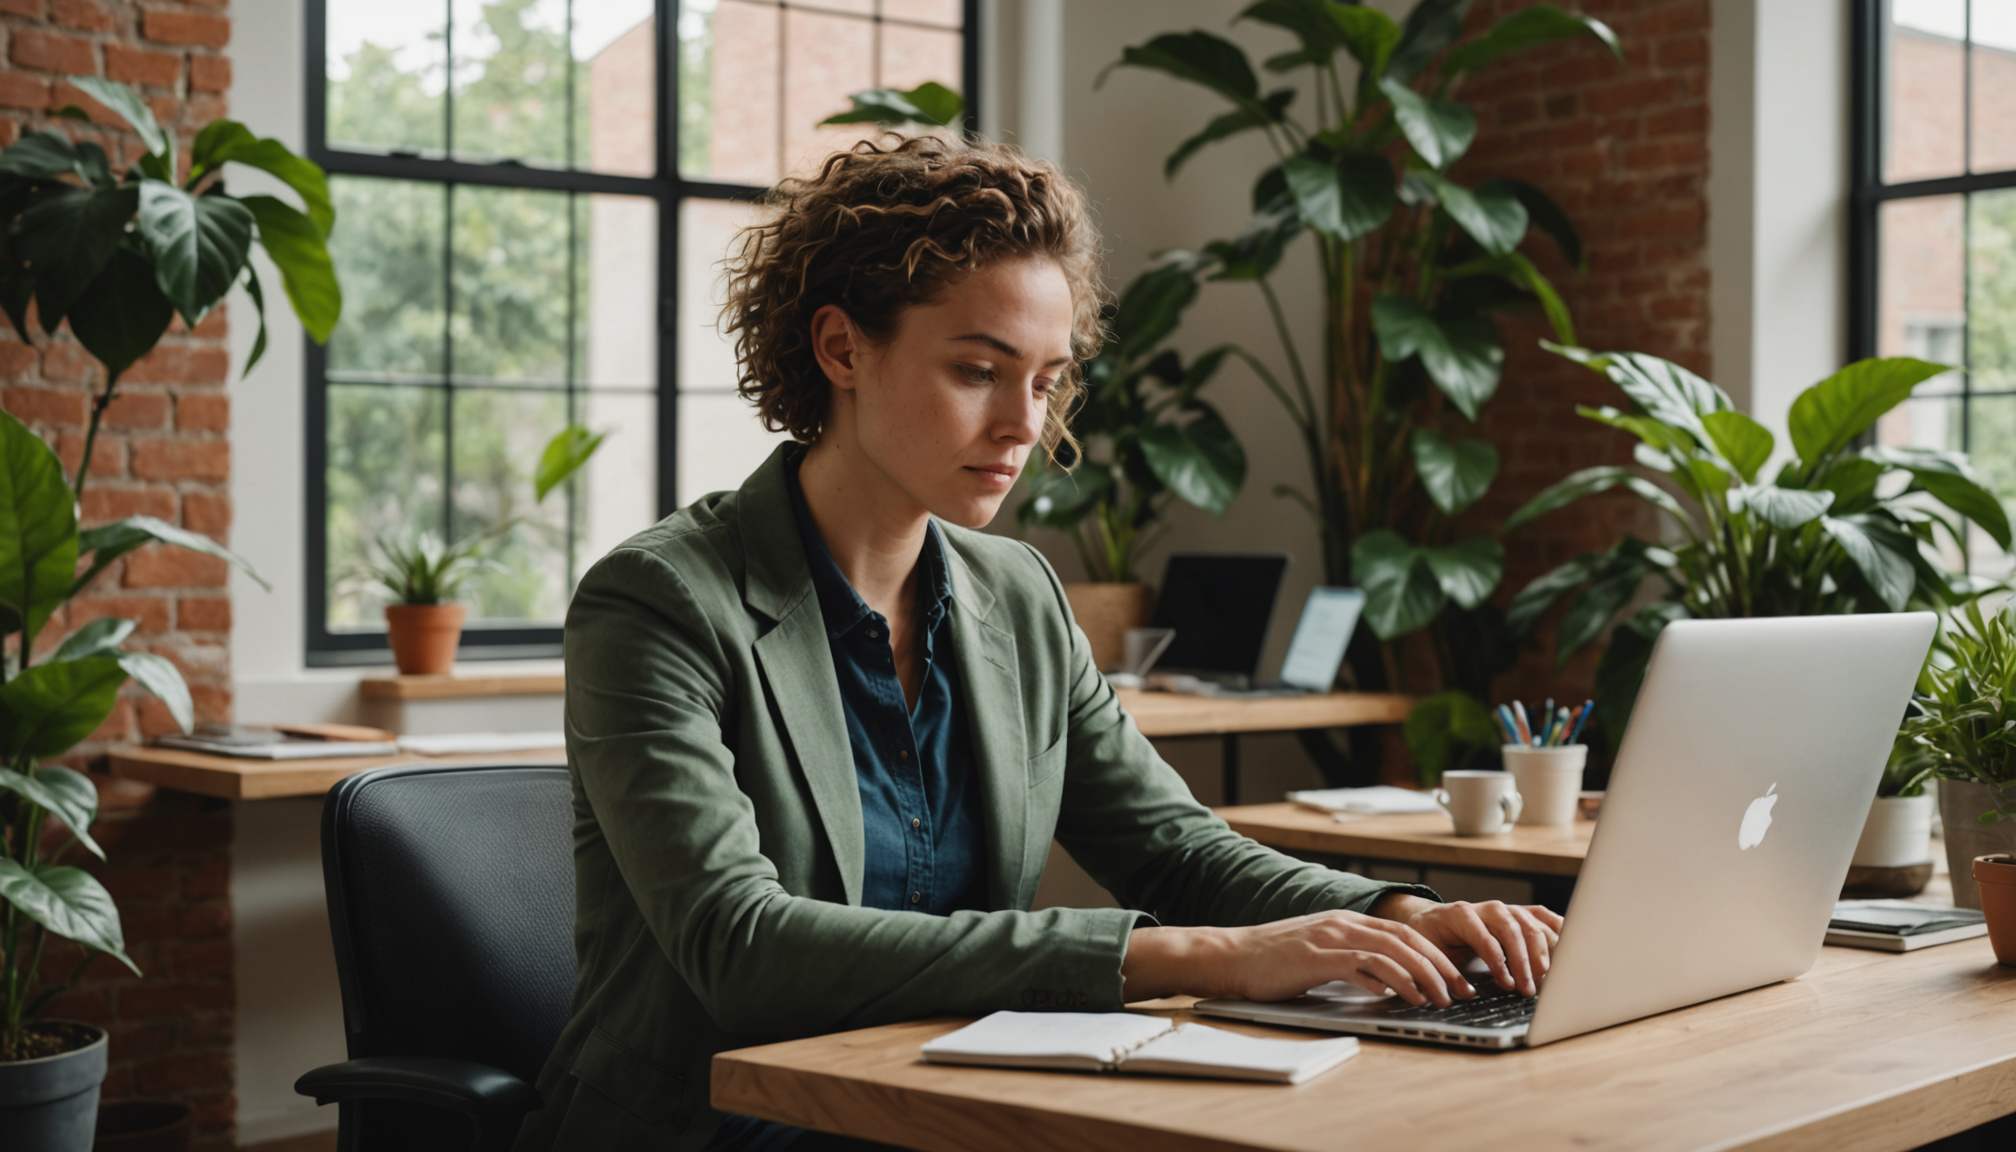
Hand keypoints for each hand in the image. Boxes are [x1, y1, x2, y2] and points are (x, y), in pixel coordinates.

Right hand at [1122, 909, 1475, 1007]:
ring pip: (1390, 951)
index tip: (1456, 979)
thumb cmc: (1271, 961)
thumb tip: (1384, 983)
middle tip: (1460, 991)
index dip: (1435, 955)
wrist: (1230, 956)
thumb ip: (1350, 961)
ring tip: (1439, 999)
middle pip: (1405, 939)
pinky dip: (1387, 980)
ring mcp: (1330, 938)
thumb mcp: (1318, 954)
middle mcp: (1343, 923)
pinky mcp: (1316, 957)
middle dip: (1439, 966)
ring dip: (1421, 976)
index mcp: (1346, 921)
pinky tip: (1401, 996)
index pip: (1403, 933)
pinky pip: (1362, 965)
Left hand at [1372, 893, 1564, 997]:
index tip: (1506, 984)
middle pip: (1514, 929)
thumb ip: (1444, 971)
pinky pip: (1543, 917)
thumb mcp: (1429, 955)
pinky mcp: (1520, 913)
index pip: (1485, 936)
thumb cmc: (1432, 941)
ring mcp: (1506, 908)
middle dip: (1524, 961)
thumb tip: (1463, 994)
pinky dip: (1558, 930)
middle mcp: (1487, 908)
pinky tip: (1569, 947)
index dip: (1497, 961)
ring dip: (1543, 952)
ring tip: (1547, 979)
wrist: (1433, 920)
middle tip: (1530, 989)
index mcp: (1461, 914)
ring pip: (1531, 923)